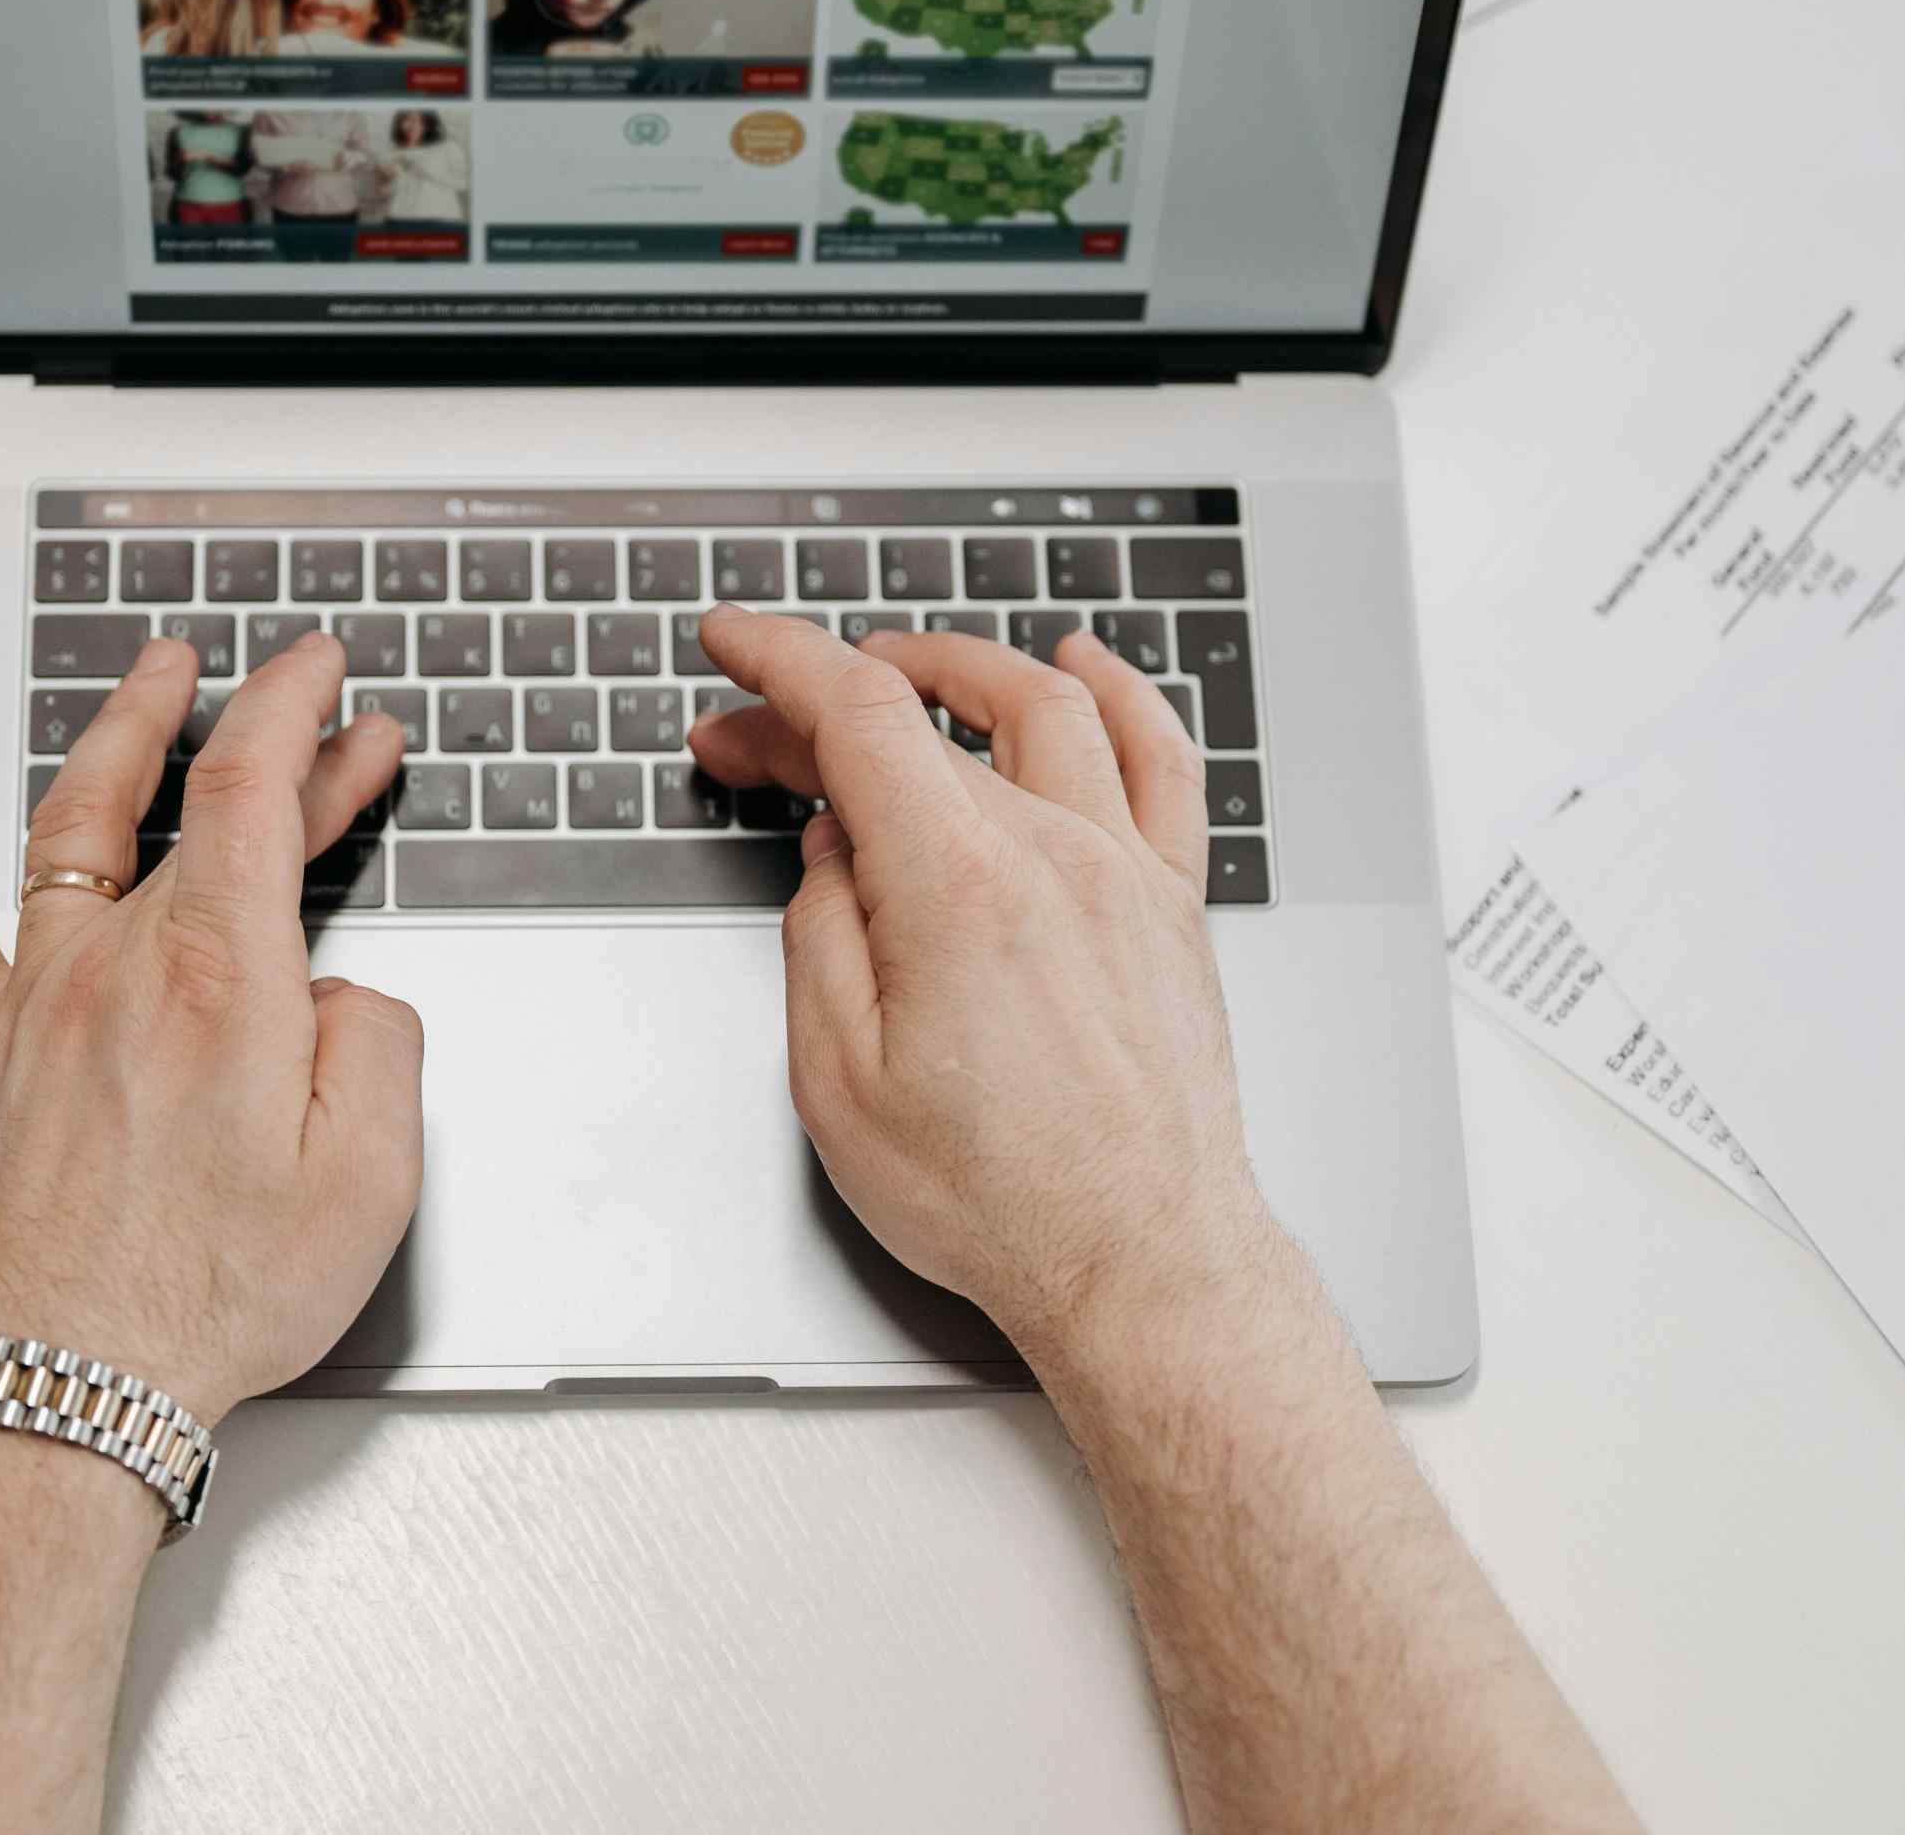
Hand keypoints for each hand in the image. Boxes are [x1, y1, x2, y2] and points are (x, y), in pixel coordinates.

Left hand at [0, 633, 421, 1424]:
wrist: (66, 1383)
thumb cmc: (201, 1299)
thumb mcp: (367, 1178)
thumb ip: (378, 1048)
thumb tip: (348, 997)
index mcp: (224, 982)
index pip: (258, 789)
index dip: (298, 711)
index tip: (325, 676)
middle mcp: (121, 967)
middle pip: (197, 810)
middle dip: (273, 745)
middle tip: (319, 714)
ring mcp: (39, 999)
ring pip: (73, 825)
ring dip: (120, 735)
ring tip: (152, 677)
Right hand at [684, 607, 1273, 1352]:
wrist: (1141, 1262)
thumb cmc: (1001, 1198)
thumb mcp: (838, 1085)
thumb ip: (821, 942)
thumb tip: (830, 858)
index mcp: (958, 890)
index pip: (855, 716)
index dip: (780, 659)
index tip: (733, 641)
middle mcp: (1054, 856)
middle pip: (925, 721)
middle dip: (821, 707)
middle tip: (758, 737)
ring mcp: (1124, 872)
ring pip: (1044, 709)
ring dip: (956, 664)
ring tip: (896, 661)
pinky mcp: (1171, 905)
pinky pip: (1162, 762)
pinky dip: (1121, 693)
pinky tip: (1088, 667)